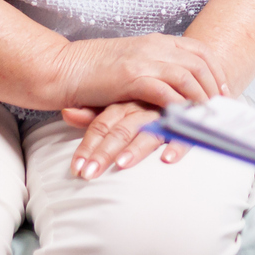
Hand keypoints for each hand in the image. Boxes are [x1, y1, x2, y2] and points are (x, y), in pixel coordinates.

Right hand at [50, 33, 227, 113]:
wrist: (63, 68)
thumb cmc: (94, 70)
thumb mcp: (132, 62)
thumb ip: (154, 68)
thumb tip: (176, 85)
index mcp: (156, 41)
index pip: (199, 50)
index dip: (216, 70)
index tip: (224, 89)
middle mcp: (154, 46)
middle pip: (200, 63)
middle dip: (216, 86)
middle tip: (222, 107)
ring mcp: (144, 60)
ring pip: (188, 76)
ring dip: (203, 97)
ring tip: (209, 116)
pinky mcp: (132, 77)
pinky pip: (167, 91)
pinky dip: (181, 105)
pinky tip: (186, 118)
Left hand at [59, 102, 191, 178]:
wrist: (187, 79)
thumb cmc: (148, 98)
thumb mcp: (121, 103)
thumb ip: (94, 111)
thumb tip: (65, 112)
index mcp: (124, 103)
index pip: (102, 124)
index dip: (88, 146)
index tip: (76, 169)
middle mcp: (143, 107)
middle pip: (120, 130)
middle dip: (104, 153)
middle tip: (89, 174)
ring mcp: (165, 115)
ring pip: (148, 132)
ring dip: (135, 148)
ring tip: (121, 165)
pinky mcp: (188, 122)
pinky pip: (183, 134)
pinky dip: (176, 144)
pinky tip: (167, 159)